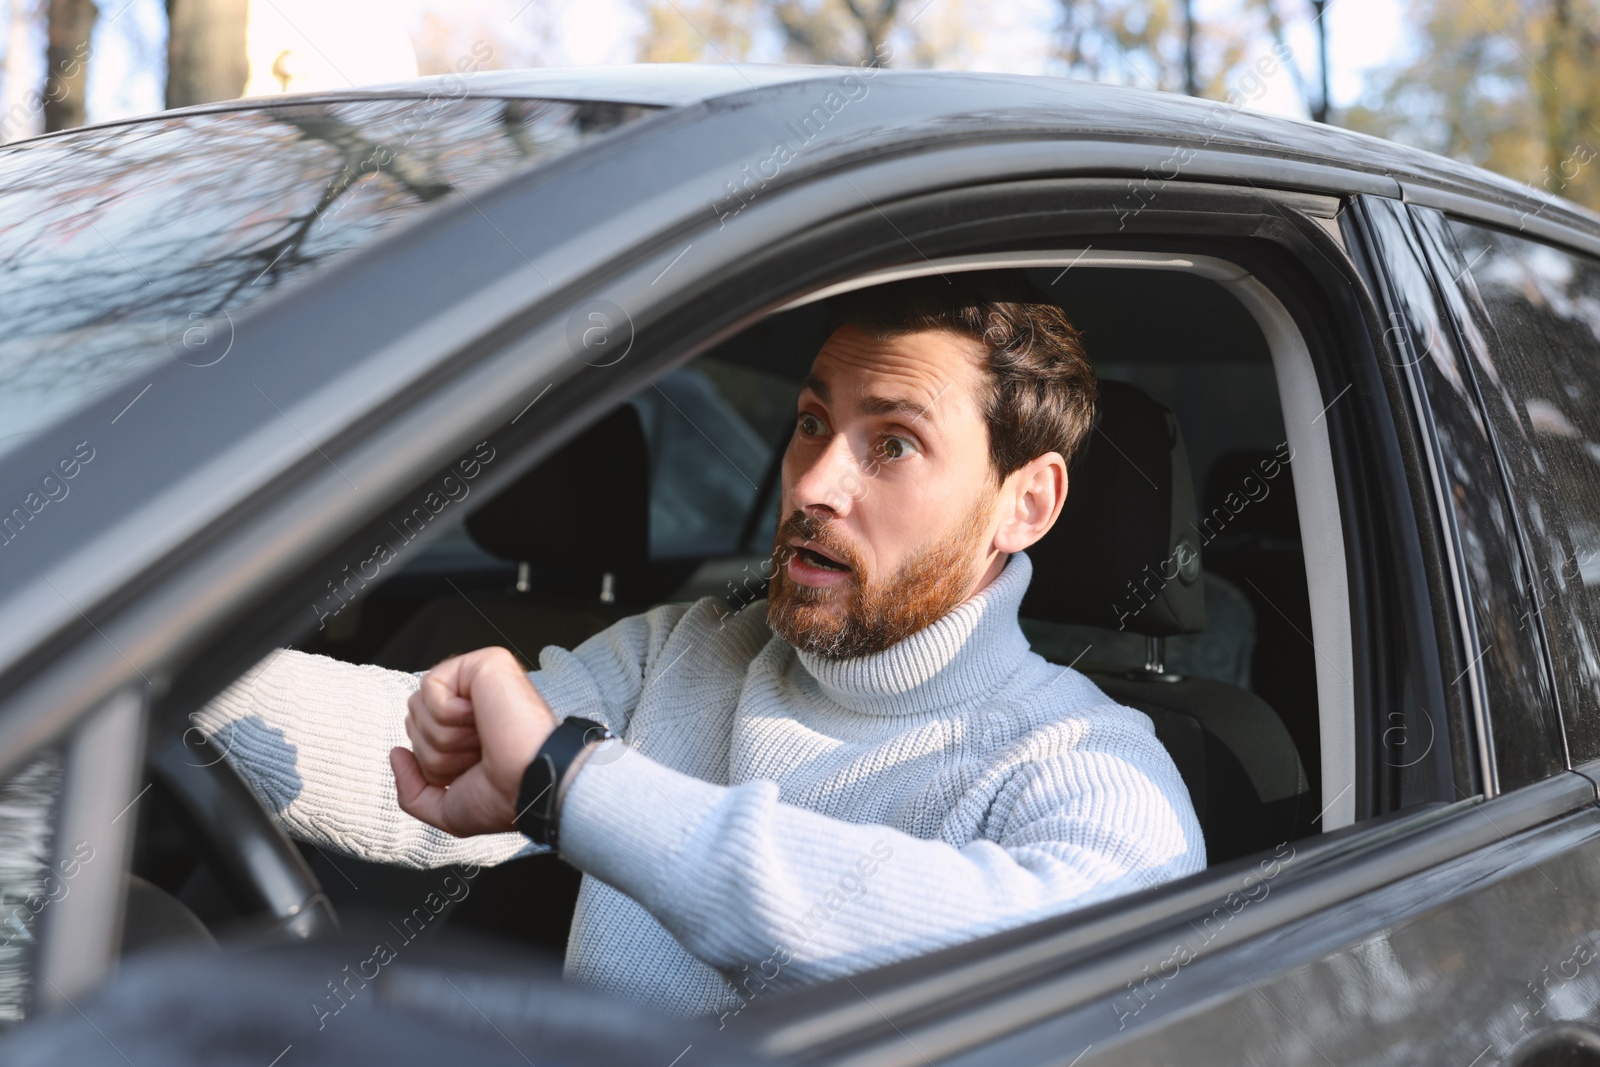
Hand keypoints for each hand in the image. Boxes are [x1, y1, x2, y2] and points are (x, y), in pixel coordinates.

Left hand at [390, 647, 556, 836]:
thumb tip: (397, 753)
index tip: (472, 771)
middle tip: (479, 754)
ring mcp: (479, 681)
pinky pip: (431, 688)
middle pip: (414, 721)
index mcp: (468, 732)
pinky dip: (450, 714)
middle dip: (437, 752)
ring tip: (484, 738)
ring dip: (447, 736)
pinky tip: (482, 718)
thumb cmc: (504, 797)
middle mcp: (473, 704)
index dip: (434, 764)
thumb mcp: (448, 810)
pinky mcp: (483, 663)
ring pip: (419, 706)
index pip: (418, 737)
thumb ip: (412, 792)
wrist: (530, 784)